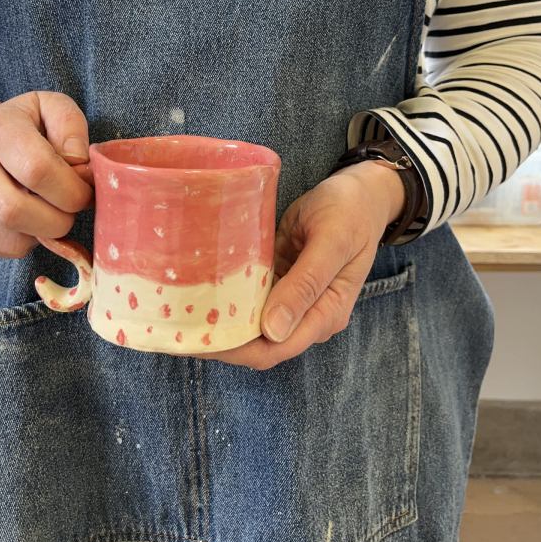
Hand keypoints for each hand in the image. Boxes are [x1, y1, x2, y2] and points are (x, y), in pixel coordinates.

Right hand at [0, 91, 93, 257]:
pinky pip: (2, 248)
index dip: (71, 189)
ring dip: (44, 233)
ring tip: (50, 210)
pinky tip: (30, 218)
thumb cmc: (24, 125)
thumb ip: (72, 128)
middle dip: (59, 220)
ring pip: (11, 240)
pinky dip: (27, 240)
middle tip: (71, 207)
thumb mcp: (53, 108)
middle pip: (15, 212)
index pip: (37, 169)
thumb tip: (78, 165)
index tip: (84, 190)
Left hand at [189, 161, 405, 369]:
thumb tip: (274, 331)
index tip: (198, 340)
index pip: (274, 349)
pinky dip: (228, 297)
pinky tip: (199, 289)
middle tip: (177, 328)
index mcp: (326, 314)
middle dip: (220, 341)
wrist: (363, 191)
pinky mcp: (281, 279)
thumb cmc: (350, 212)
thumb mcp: (331, 242)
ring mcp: (293, 298)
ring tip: (179, 313)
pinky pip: (251, 297)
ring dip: (220, 322)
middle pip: (258, 343)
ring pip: (251, 323)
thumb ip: (305, 285)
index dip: (235, 350)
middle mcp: (308, 315)